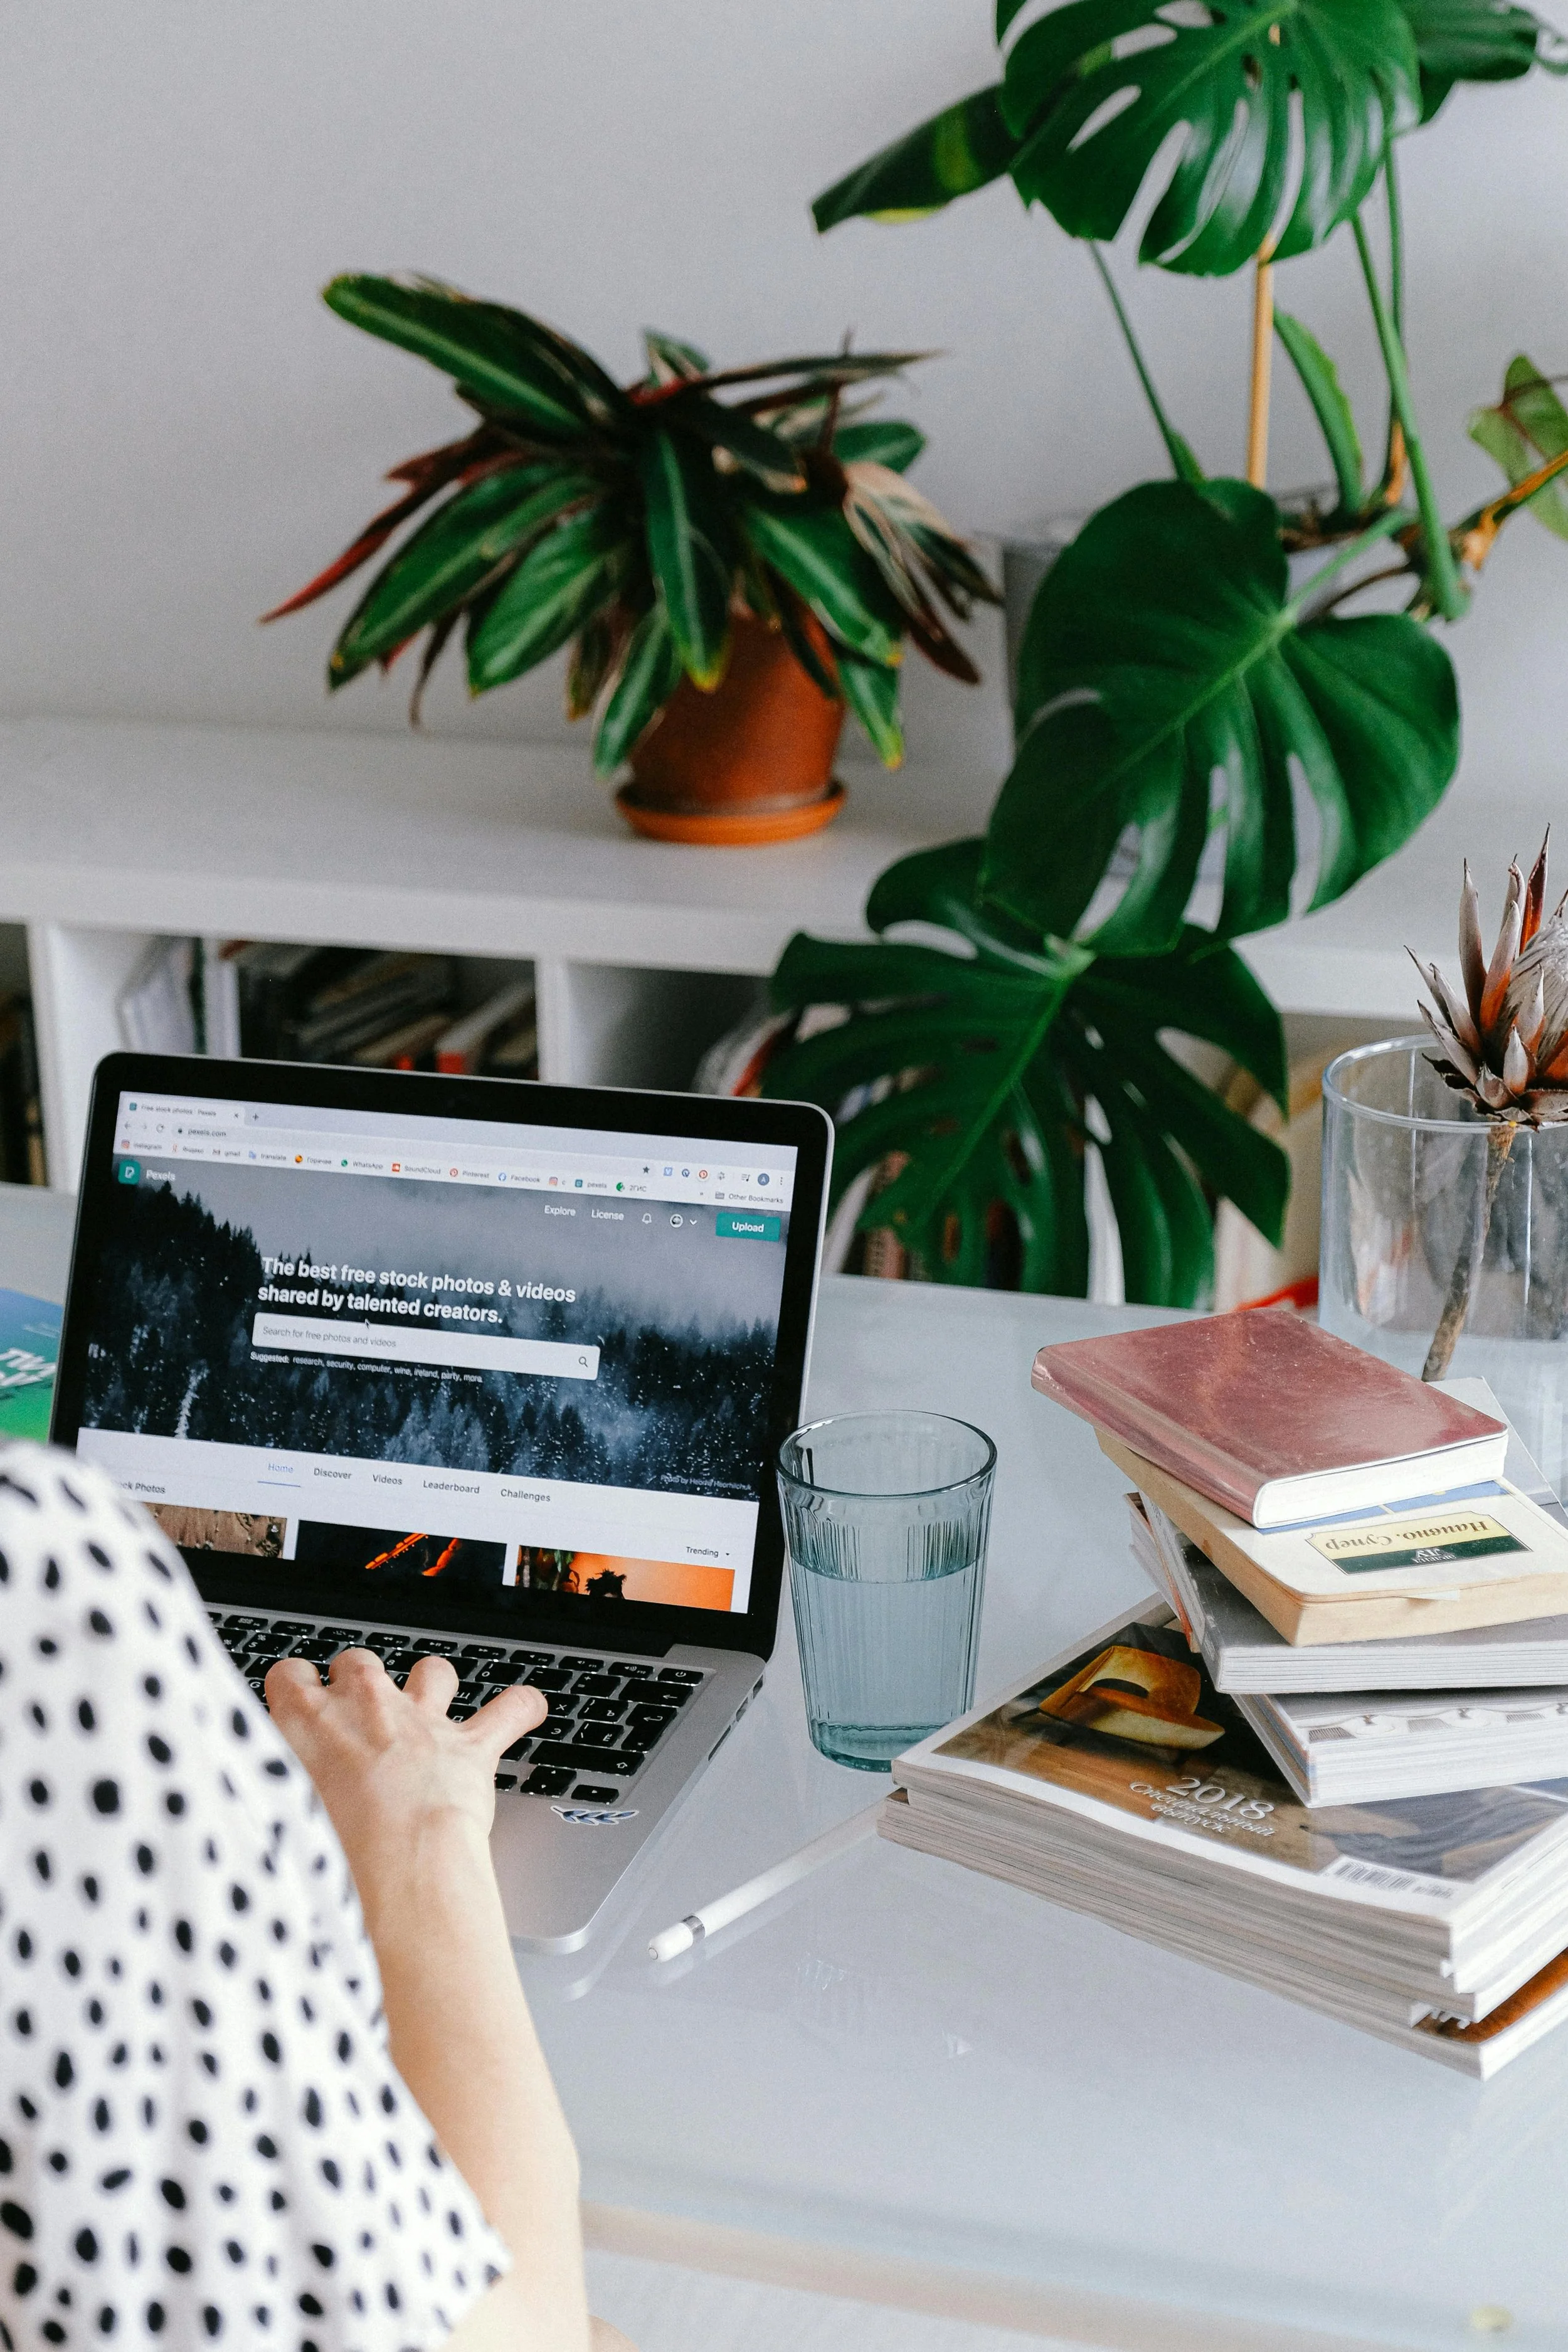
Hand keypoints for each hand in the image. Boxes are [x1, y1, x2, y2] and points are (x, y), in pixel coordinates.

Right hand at [265, 1649, 547, 1911]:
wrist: (395, 1869)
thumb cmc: (326, 1856)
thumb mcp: (266, 1821)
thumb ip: (261, 1796)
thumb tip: (240, 1808)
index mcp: (306, 1722)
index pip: (289, 1676)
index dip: (294, 1690)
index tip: (296, 1705)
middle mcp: (366, 1708)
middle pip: (359, 1663)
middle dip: (357, 1681)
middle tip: (355, 1714)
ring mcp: (423, 1723)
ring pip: (432, 1672)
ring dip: (431, 1685)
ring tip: (429, 1704)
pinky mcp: (470, 1747)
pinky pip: (510, 1709)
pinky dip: (520, 1708)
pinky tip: (527, 1708)